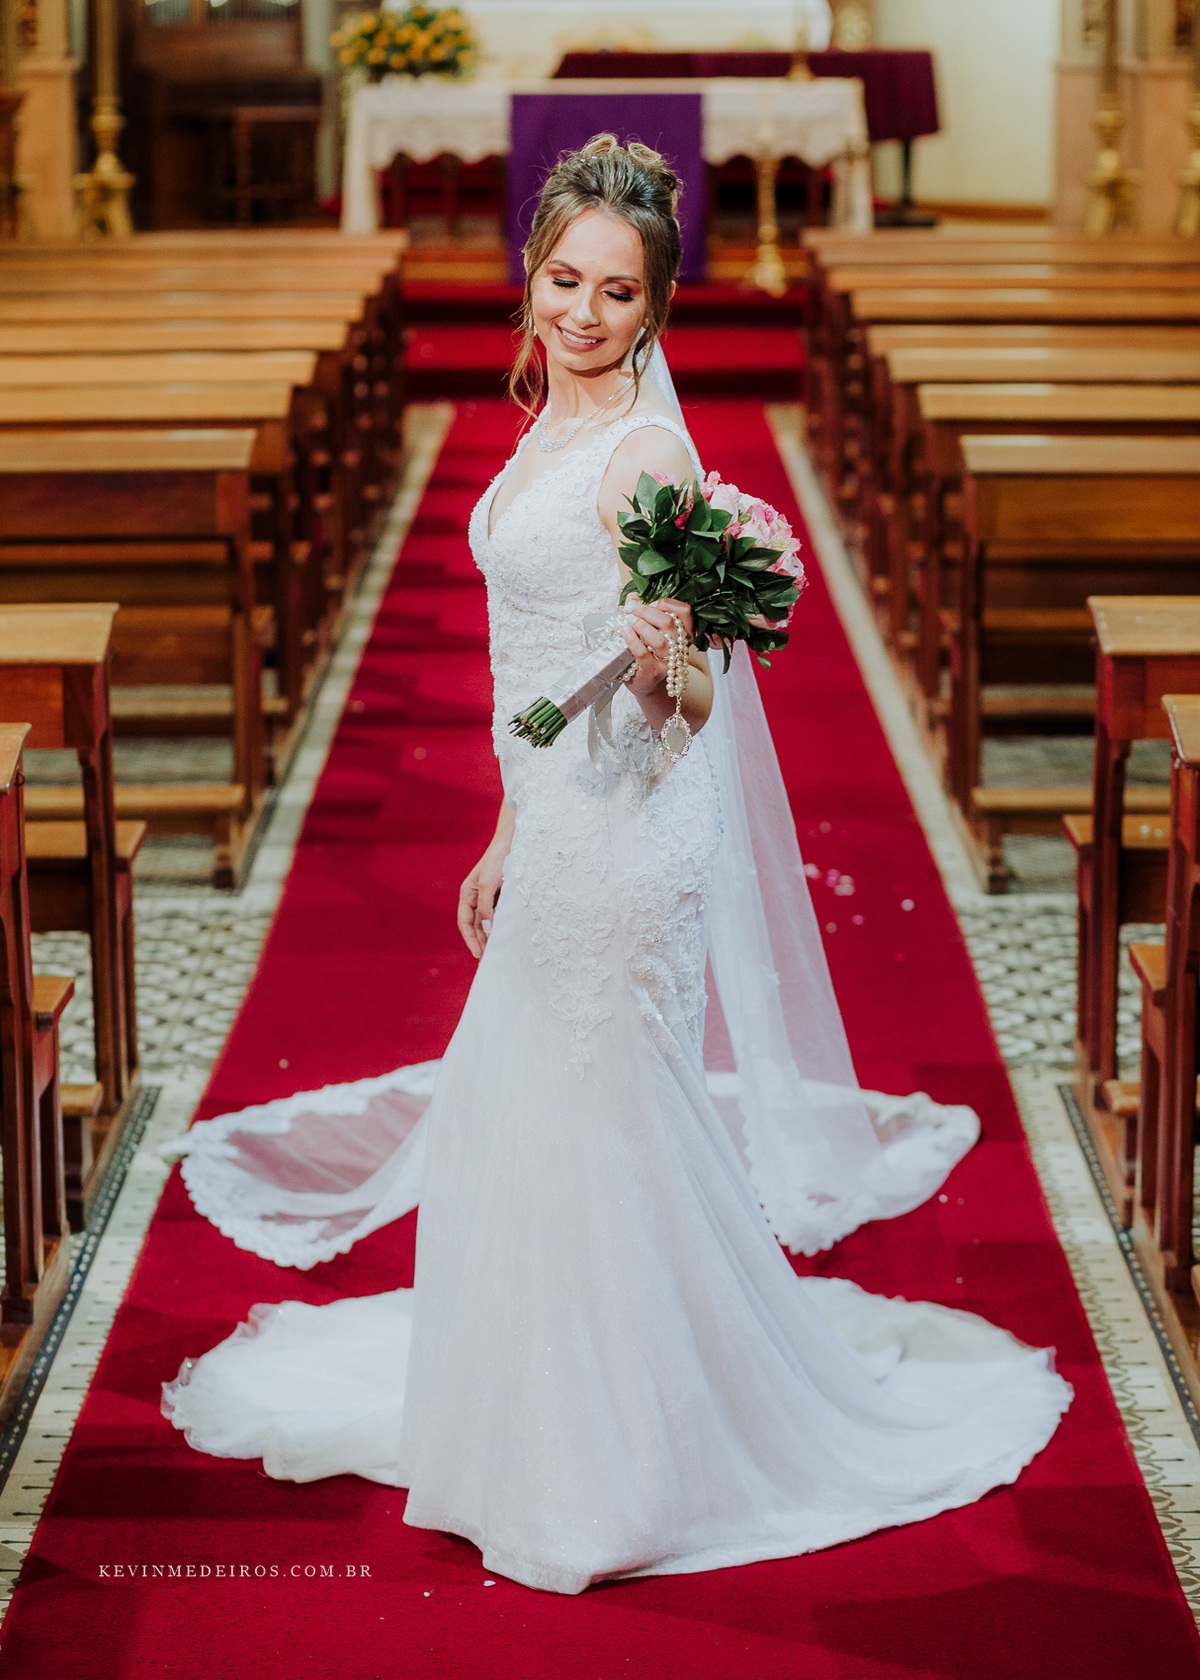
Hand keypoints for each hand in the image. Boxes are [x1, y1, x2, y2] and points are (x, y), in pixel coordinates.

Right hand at [458, 803, 514, 956]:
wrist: (513, 842)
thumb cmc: (497, 860)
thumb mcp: (488, 884)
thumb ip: (486, 907)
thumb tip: (487, 929)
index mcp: (467, 894)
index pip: (465, 923)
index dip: (471, 940)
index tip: (479, 955)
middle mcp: (477, 897)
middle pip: (476, 925)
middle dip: (482, 941)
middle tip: (490, 959)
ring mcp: (490, 896)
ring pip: (489, 921)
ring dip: (492, 935)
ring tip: (500, 951)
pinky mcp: (503, 895)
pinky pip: (501, 914)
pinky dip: (503, 925)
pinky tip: (510, 934)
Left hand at [621, 597, 692, 698]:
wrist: (645, 683)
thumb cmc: (648, 653)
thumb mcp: (650, 630)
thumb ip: (643, 612)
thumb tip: (633, 596)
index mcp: (683, 633)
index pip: (685, 612)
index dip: (666, 603)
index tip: (650, 602)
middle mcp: (680, 647)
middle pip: (670, 623)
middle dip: (648, 611)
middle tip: (632, 608)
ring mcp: (668, 661)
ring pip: (660, 640)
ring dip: (642, 625)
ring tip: (629, 618)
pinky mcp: (653, 671)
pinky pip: (643, 653)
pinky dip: (632, 639)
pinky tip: (624, 630)